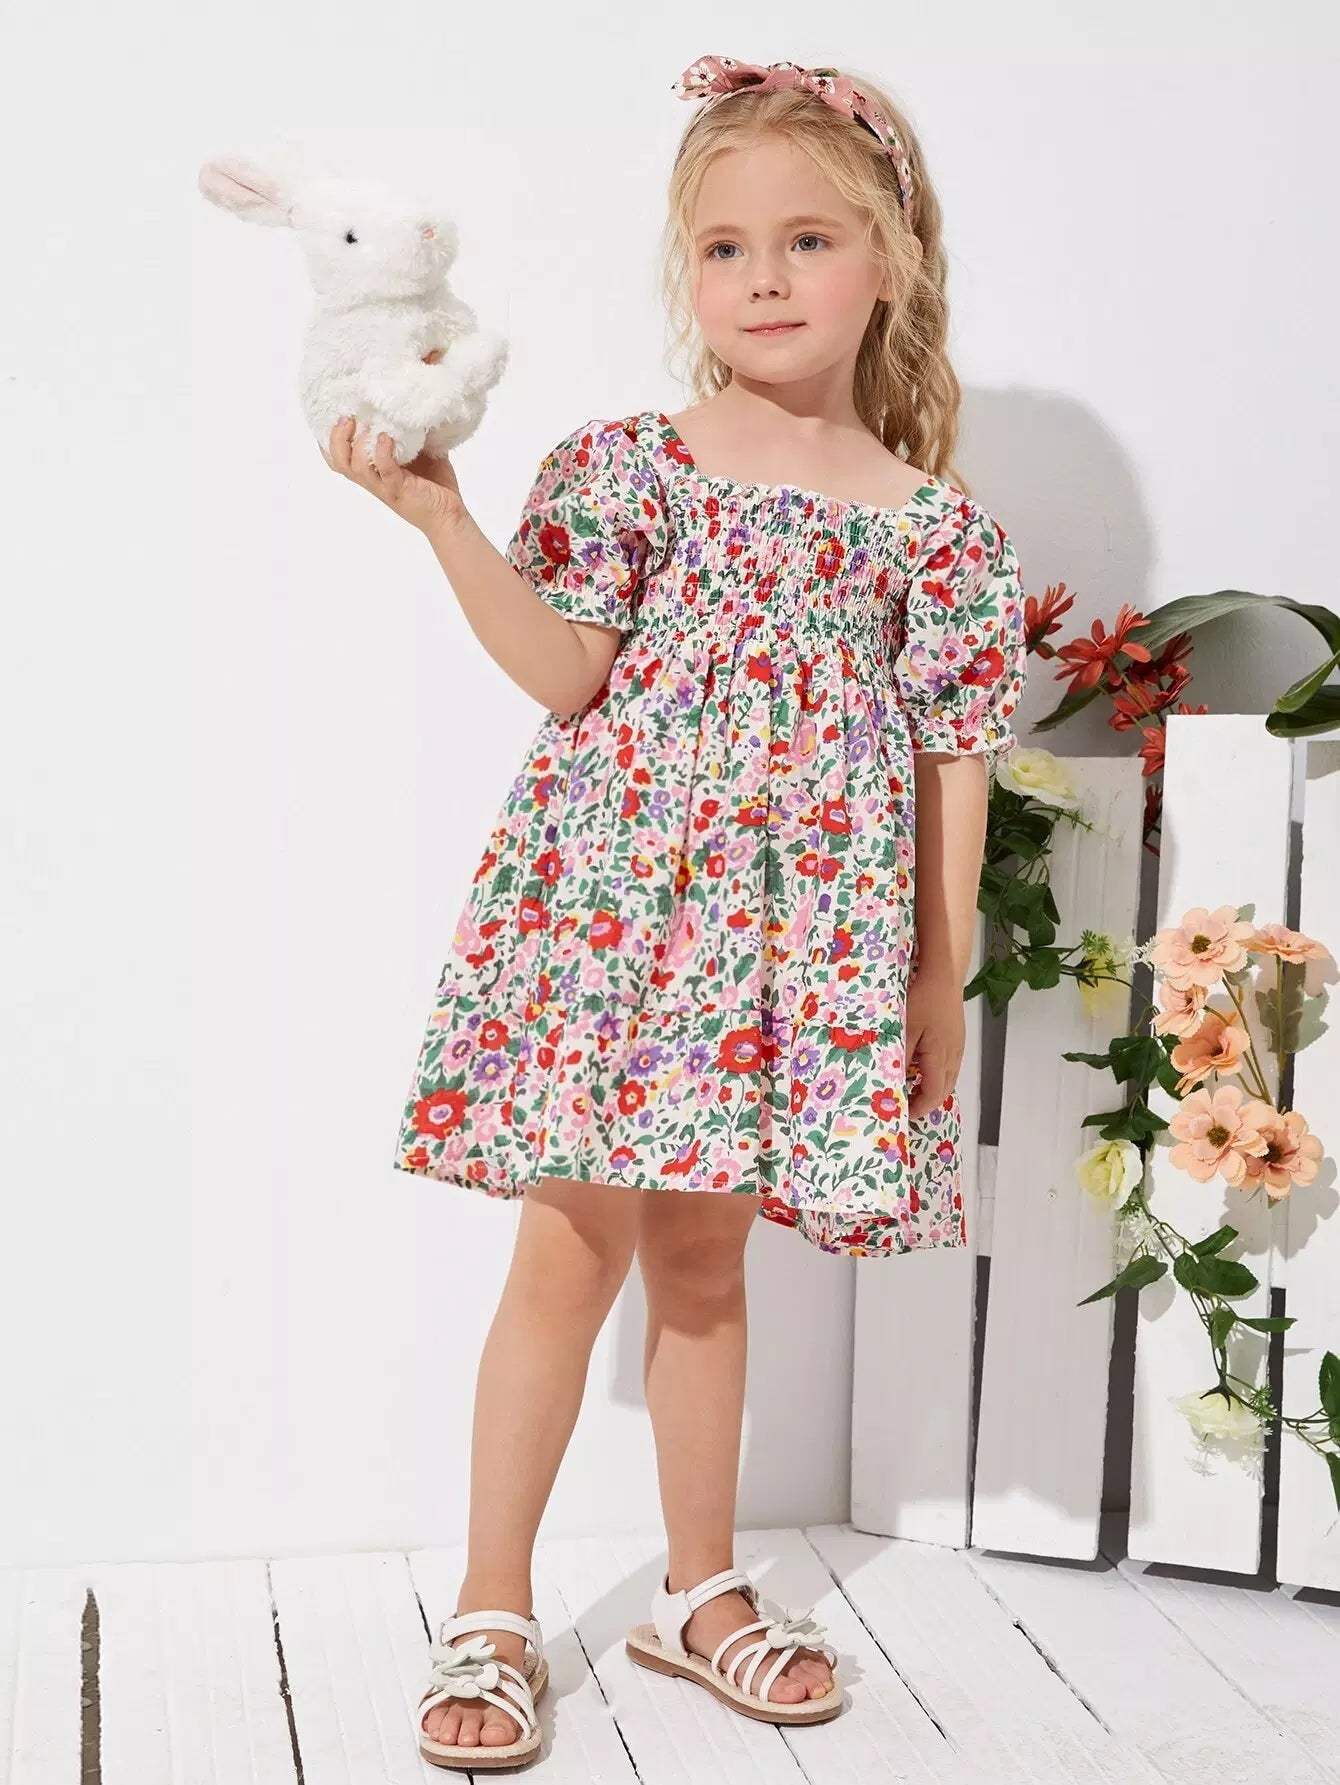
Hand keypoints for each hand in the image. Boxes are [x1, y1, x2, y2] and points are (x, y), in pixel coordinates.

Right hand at [320, 415, 466, 535]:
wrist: (451, 515)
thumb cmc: (436, 486)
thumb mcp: (420, 454)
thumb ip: (411, 435)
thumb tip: (413, 406)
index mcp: (373, 472)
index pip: (340, 460)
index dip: (329, 441)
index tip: (334, 416)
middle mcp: (374, 481)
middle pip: (339, 463)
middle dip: (337, 438)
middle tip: (347, 418)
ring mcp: (385, 486)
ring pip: (356, 468)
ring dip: (358, 444)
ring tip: (367, 426)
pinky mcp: (400, 490)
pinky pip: (384, 470)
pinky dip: (382, 453)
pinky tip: (387, 438)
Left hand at [904, 966, 965, 1118]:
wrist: (943, 976)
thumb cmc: (923, 999)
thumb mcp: (906, 1028)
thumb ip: (902, 1057)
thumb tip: (895, 1081)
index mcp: (941, 1057)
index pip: (933, 1094)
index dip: (920, 1108)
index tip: (904, 1113)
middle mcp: (953, 1057)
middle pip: (944, 1091)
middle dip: (926, 1102)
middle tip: (906, 1104)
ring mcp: (957, 1048)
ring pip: (948, 1080)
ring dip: (931, 1089)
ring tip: (911, 1089)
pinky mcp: (957, 1040)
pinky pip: (949, 1067)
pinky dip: (936, 1076)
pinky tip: (921, 1069)